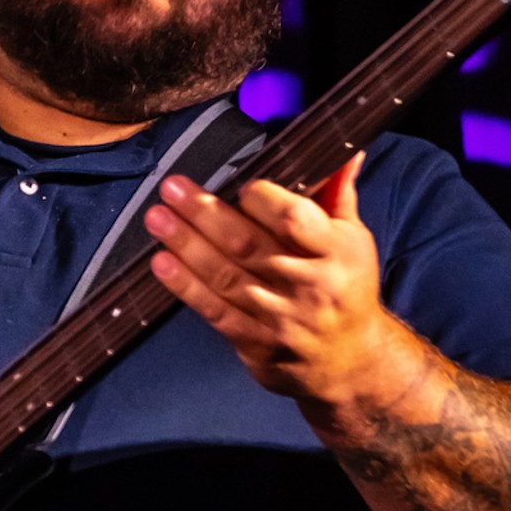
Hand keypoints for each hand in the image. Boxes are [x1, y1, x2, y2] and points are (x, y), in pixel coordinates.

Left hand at [144, 156, 411, 404]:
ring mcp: (281, 319)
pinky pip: (217, 312)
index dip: (262, 199)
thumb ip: (337, 193)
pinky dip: (186, 288)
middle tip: (171, 188)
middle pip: (248, 246)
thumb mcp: (353, 239)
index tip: (239, 183)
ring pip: (226, 278)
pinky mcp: (258, 345)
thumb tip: (344, 148)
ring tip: (157, 218)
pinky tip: (162, 264)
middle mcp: (309, 286)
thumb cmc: (347, 288)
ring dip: (187, 245)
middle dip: (205, 214)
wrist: (351, 362)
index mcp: (337, 252)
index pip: (294, 219)